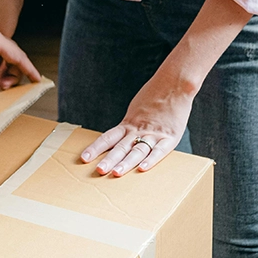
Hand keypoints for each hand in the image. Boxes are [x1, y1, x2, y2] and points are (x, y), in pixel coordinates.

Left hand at [80, 74, 194, 174]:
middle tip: (98, 170)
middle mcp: (138, 129)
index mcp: (128, 123)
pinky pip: (159, 151)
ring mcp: (154, 133)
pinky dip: (151, 160)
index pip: (108, 137)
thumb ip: (129, 125)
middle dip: (109, 160)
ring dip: (126, 163)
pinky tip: (142, 169)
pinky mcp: (170, 137)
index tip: (84, 158)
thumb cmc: (154, 96)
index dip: (96, 148)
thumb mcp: (135, 110)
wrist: (173, 84)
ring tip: (116, 173)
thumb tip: (118, 138)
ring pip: (137, 151)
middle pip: (121, 147)